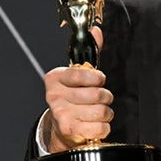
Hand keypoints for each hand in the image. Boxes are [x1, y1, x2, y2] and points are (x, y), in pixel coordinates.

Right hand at [44, 26, 113, 152]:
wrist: (63, 129)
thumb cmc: (74, 99)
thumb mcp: (79, 75)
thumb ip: (90, 52)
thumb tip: (96, 30)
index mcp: (55, 78)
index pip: (85, 74)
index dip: (98, 79)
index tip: (99, 81)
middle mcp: (54, 96)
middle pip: (97, 94)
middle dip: (105, 97)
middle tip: (100, 100)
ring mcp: (61, 114)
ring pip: (102, 110)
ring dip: (106, 113)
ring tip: (96, 113)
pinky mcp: (69, 130)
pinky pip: (101, 126)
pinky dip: (104, 127)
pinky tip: (94, 125)